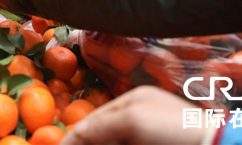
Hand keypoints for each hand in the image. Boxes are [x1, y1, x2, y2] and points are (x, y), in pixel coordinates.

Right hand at [61, 86, 204, 144]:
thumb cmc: (173, 132)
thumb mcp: (131, 122)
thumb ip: (96, 127)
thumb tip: (68, 140)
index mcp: (134, 101)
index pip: (92, 121)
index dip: (74, 139)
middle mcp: (140, 118)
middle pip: (101, 136)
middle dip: (85, 144)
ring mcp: (147, 138)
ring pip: (112, 143)